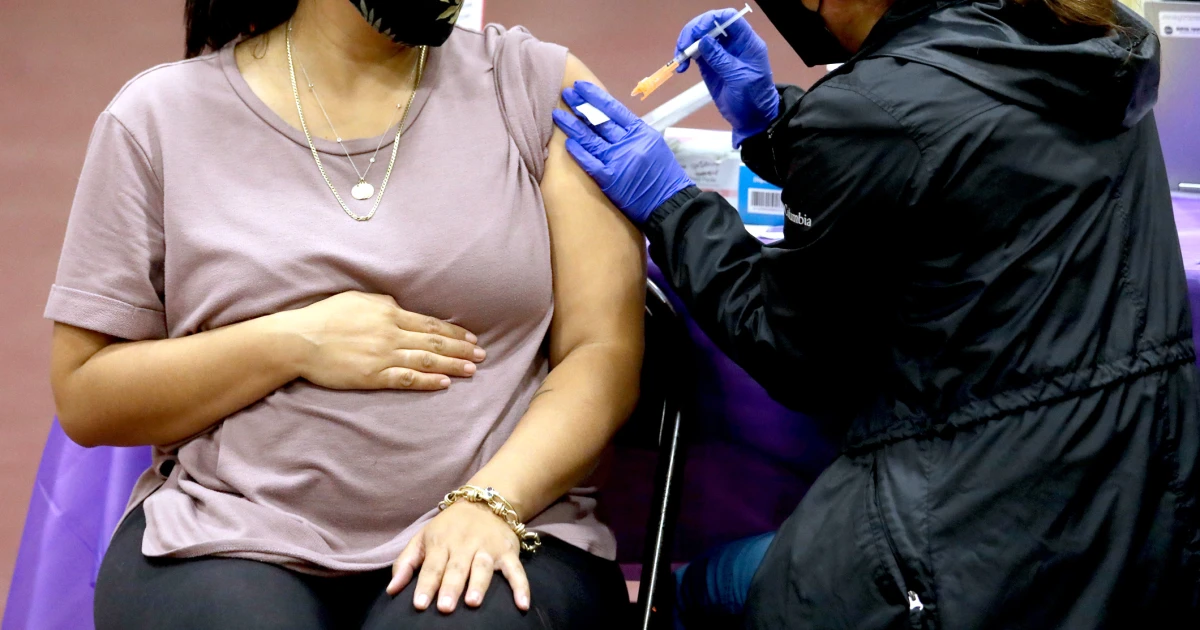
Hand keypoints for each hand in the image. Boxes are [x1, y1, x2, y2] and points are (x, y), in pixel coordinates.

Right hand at [275, 291, 485, 390]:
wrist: (299, 340)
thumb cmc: (324, 317)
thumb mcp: (357, 300)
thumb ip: (382, 305)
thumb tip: (400, 308)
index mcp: (388, 313)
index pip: (430, 323)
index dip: (454, 332)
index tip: (471, 338)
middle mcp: (390, 333)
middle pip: (434, 341)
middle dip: (461, 349)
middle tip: (483, 355)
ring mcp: (383, 355)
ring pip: (426, 360)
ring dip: (453, 365)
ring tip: (473, 370)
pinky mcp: (372, 376)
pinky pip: (406, 379)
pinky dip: (428, 381)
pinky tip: (445, 383)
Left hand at [387, 501, 529, 612]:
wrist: (485, 500)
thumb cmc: (449, 526)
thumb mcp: (423, 538)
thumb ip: (406, 564)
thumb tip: (391, 590)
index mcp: (441, 542)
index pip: (432, 566)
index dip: (425, 585)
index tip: (419, 605)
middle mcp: (464, 544)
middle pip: (456, 568)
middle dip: (451, 587)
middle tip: (445, 608)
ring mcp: (488, 548)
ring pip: (483, 566)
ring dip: (479, 584)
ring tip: (473, 602)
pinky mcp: (508, 552)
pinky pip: (516, 570)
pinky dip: (521, 587)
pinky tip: (522, 605)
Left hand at [552, 81, 694, 224]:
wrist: (670, 203)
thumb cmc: (662, 174)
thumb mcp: (653, 144)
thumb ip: (632, 132)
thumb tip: (609, 119)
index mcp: (641, 131)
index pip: (614, 109)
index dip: (595, 96)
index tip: (580, 87)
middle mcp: (629, 142)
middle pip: (600, 121)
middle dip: (580, 106)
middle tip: (565, 94)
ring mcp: (619, 160)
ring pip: (590, 139)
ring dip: (572, 126)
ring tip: (558, 115)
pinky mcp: (611, 179)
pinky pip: (590, 162)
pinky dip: (578, 152)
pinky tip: (567, 143)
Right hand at [676, 9, 779, 146]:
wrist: (751, 119)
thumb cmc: (753, 98)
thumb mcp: (739, 78)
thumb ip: (721, 59)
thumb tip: (703, 40)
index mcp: (746, 42)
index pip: (729, 18)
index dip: (711, 19)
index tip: (697, 32)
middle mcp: (732, 43)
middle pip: (710, 24)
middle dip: (693, 31)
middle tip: (683, 47)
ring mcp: (719, 53)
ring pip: (699, 37)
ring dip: (686, 44)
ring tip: (680, 59)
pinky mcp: (709, 64)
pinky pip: (694, 53)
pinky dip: (685, 57)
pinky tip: (681, 67)